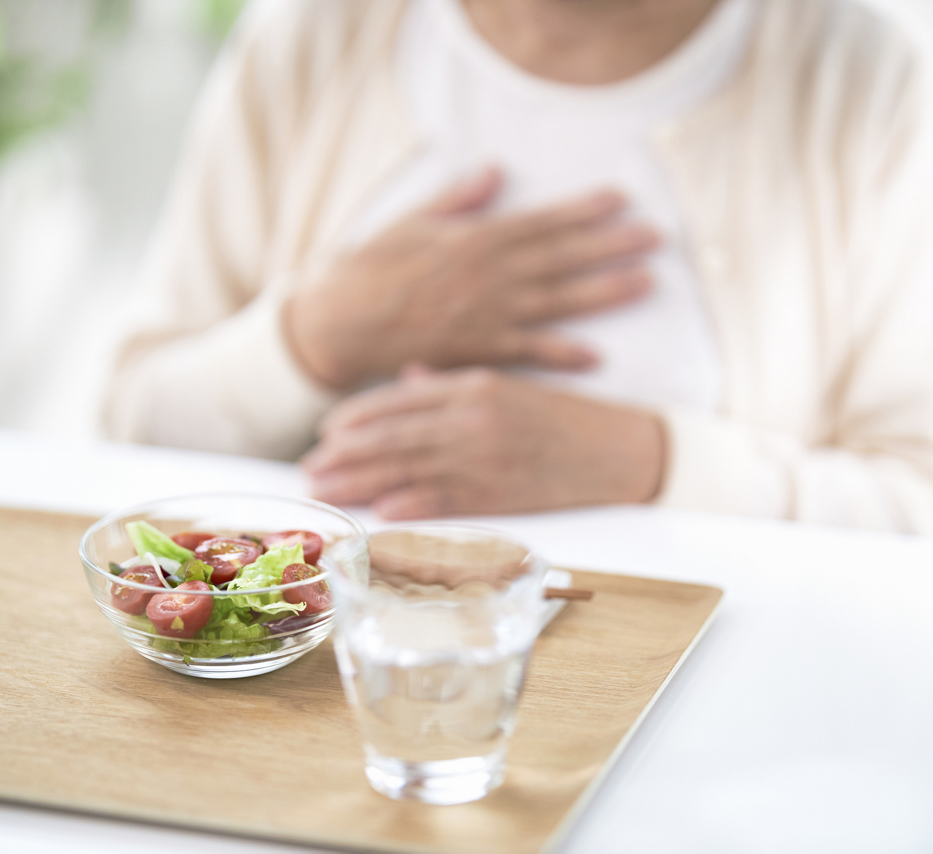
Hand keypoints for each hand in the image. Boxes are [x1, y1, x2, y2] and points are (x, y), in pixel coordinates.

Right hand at [284, 168, 657, 388]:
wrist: (342, 325)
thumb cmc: (371, 269)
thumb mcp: (412, 221)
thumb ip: (458, 199)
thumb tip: (493, 171)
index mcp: (475, 240)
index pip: (541, 221)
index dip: (584, 210)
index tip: (621, 199)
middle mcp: (490, 276)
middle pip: (562, 257)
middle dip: (612, 245)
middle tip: (656, 238)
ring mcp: (487, 316)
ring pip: (558, 301)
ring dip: (604, 292)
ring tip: (645, 282)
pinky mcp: (478, 351)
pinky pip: (528, 354)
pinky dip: (562, 356)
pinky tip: (596, 356)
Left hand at [301, 365, 665, 517]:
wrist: (624, 450)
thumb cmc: (566, 418)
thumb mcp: (510, 386)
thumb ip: (454, 383)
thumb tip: (409, 378)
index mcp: (476, 384)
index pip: (400, 398)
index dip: (358, 416)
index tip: (325, 431)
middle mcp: (474, 417)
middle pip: (394, 435)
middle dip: (345, 453)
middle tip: (308, 469)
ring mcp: (487, 456)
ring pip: (409, 467)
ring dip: (361, 480)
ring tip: (324, 490)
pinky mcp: (504, 493)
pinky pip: (448, 500)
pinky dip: (411, 505)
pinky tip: (379, 511)